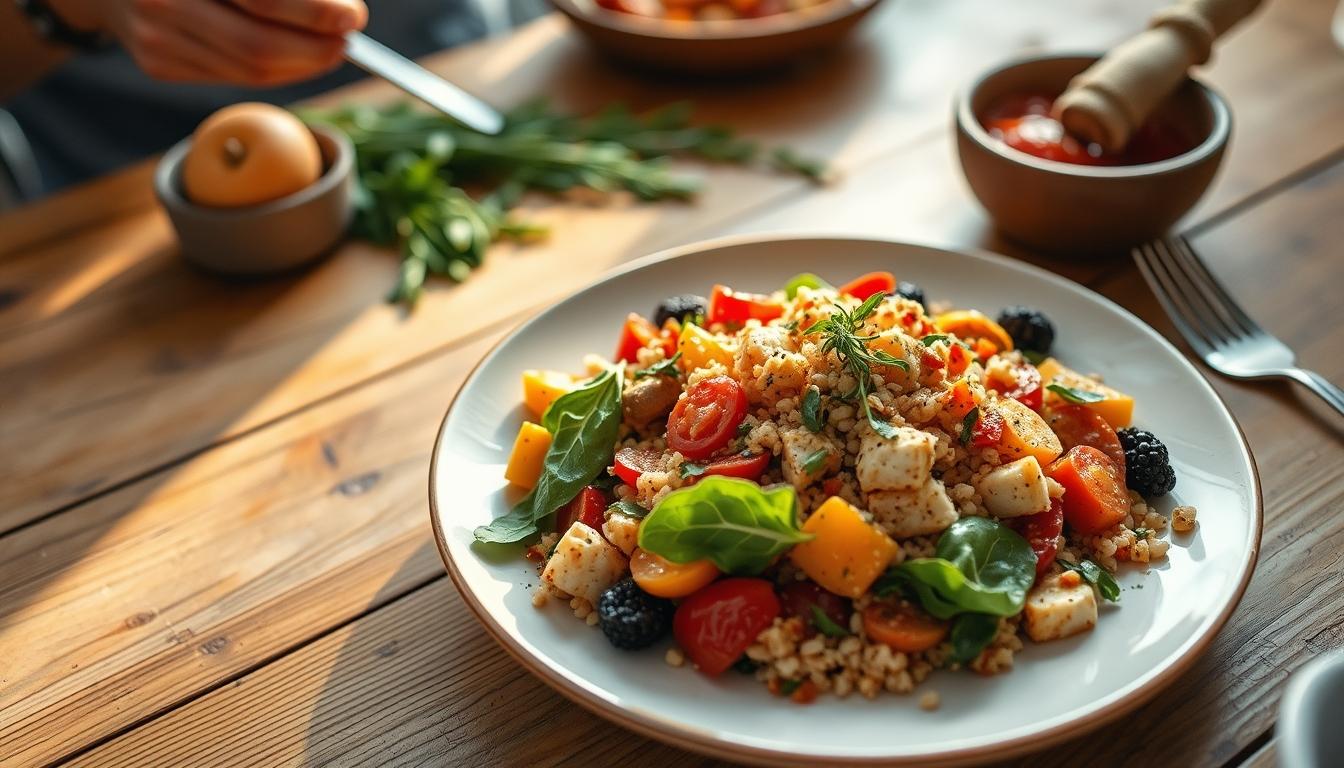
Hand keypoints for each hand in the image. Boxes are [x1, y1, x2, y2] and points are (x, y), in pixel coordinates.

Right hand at [71, 0, 367, 85]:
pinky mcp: (156, 63)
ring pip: (248, 71)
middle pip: (258, 47)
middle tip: (349, 40)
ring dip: (302, 65)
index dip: (316, 12)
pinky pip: (229, 78)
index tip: (353, 16)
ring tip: (329, 48)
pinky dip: (273, 72)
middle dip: (316, 50)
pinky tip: (293, 57)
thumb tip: (337, 8)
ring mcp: (154, 37)